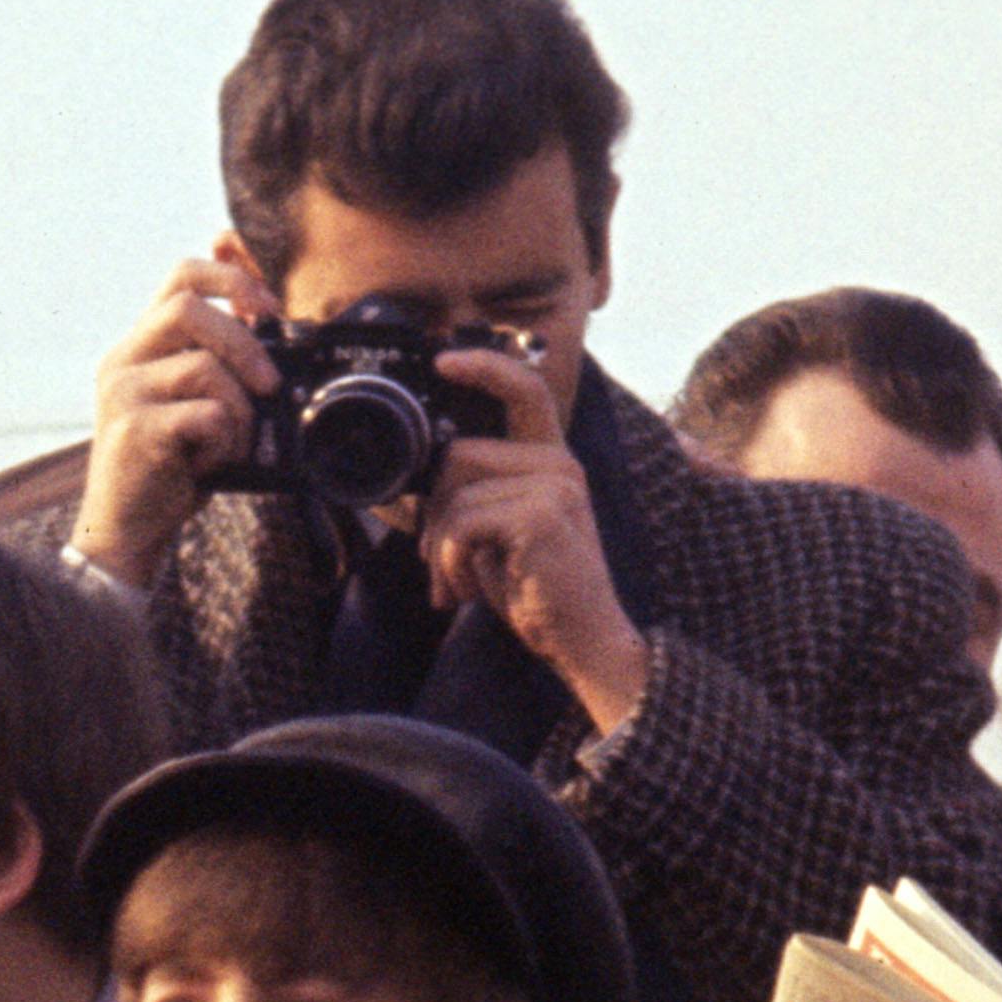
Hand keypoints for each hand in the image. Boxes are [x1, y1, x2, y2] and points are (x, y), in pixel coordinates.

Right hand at [71, 243, 280, 588]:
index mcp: (140, 345)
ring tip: (232, 443)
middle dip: (243, 342)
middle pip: (189, 308)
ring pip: (203, 366)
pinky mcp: (135, 429)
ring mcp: (124, 393)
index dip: (230, 277)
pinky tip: (210, 464)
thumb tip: (270, 331)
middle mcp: (123, 359)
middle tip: (268, 384)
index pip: (181, 275)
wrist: (127, 528)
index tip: (267, 307)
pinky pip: (205, 414)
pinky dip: (225, 441)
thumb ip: (216, 365)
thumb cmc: (169, 467)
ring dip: (239, 409)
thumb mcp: (191, 403)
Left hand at [417, 340, 648, 730]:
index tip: (444, 361)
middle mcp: (559, 463)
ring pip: (456, 491)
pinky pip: (463, 522)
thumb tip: (418, 480)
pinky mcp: (542, 514)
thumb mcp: (498, 535)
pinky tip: (464, 591)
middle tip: (439, 563)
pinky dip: (450, 562)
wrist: (582, 640)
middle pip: (461, 453)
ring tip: (454, 583)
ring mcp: (555, 485)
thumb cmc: (536, 591)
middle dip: (434, 514)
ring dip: (439, 547)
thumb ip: (475, 497)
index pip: (525, 390)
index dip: (485, 366)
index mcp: (551, 461)